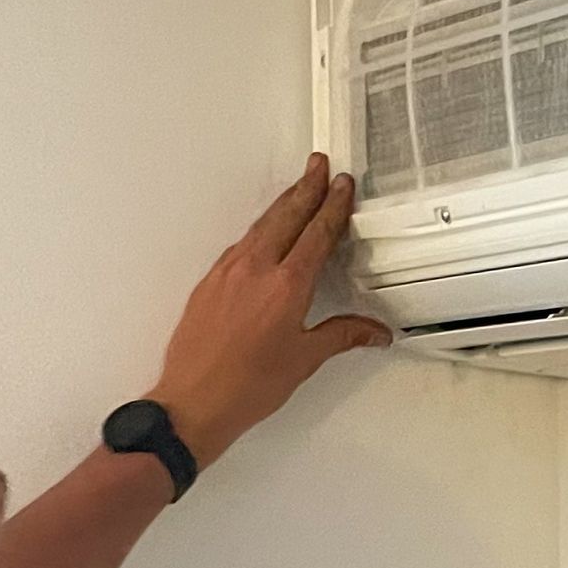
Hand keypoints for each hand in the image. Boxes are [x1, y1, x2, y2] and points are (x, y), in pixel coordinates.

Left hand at [151, 155, 391, 466]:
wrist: (194, 401)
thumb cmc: (244, 387)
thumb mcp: (304, 360)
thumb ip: (341, 336)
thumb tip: (372, 332)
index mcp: (286, 286)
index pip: (317, 233)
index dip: (333, 206)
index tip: (342, 187)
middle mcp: (255, 270)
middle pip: (287, 215)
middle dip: (307, 187)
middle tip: (319, 165)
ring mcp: (228, 272)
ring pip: (261, 225)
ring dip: (283, 203)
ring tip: (297, 189)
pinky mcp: (210, 282)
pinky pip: (240, 243)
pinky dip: (259, 229)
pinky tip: (264, 231)